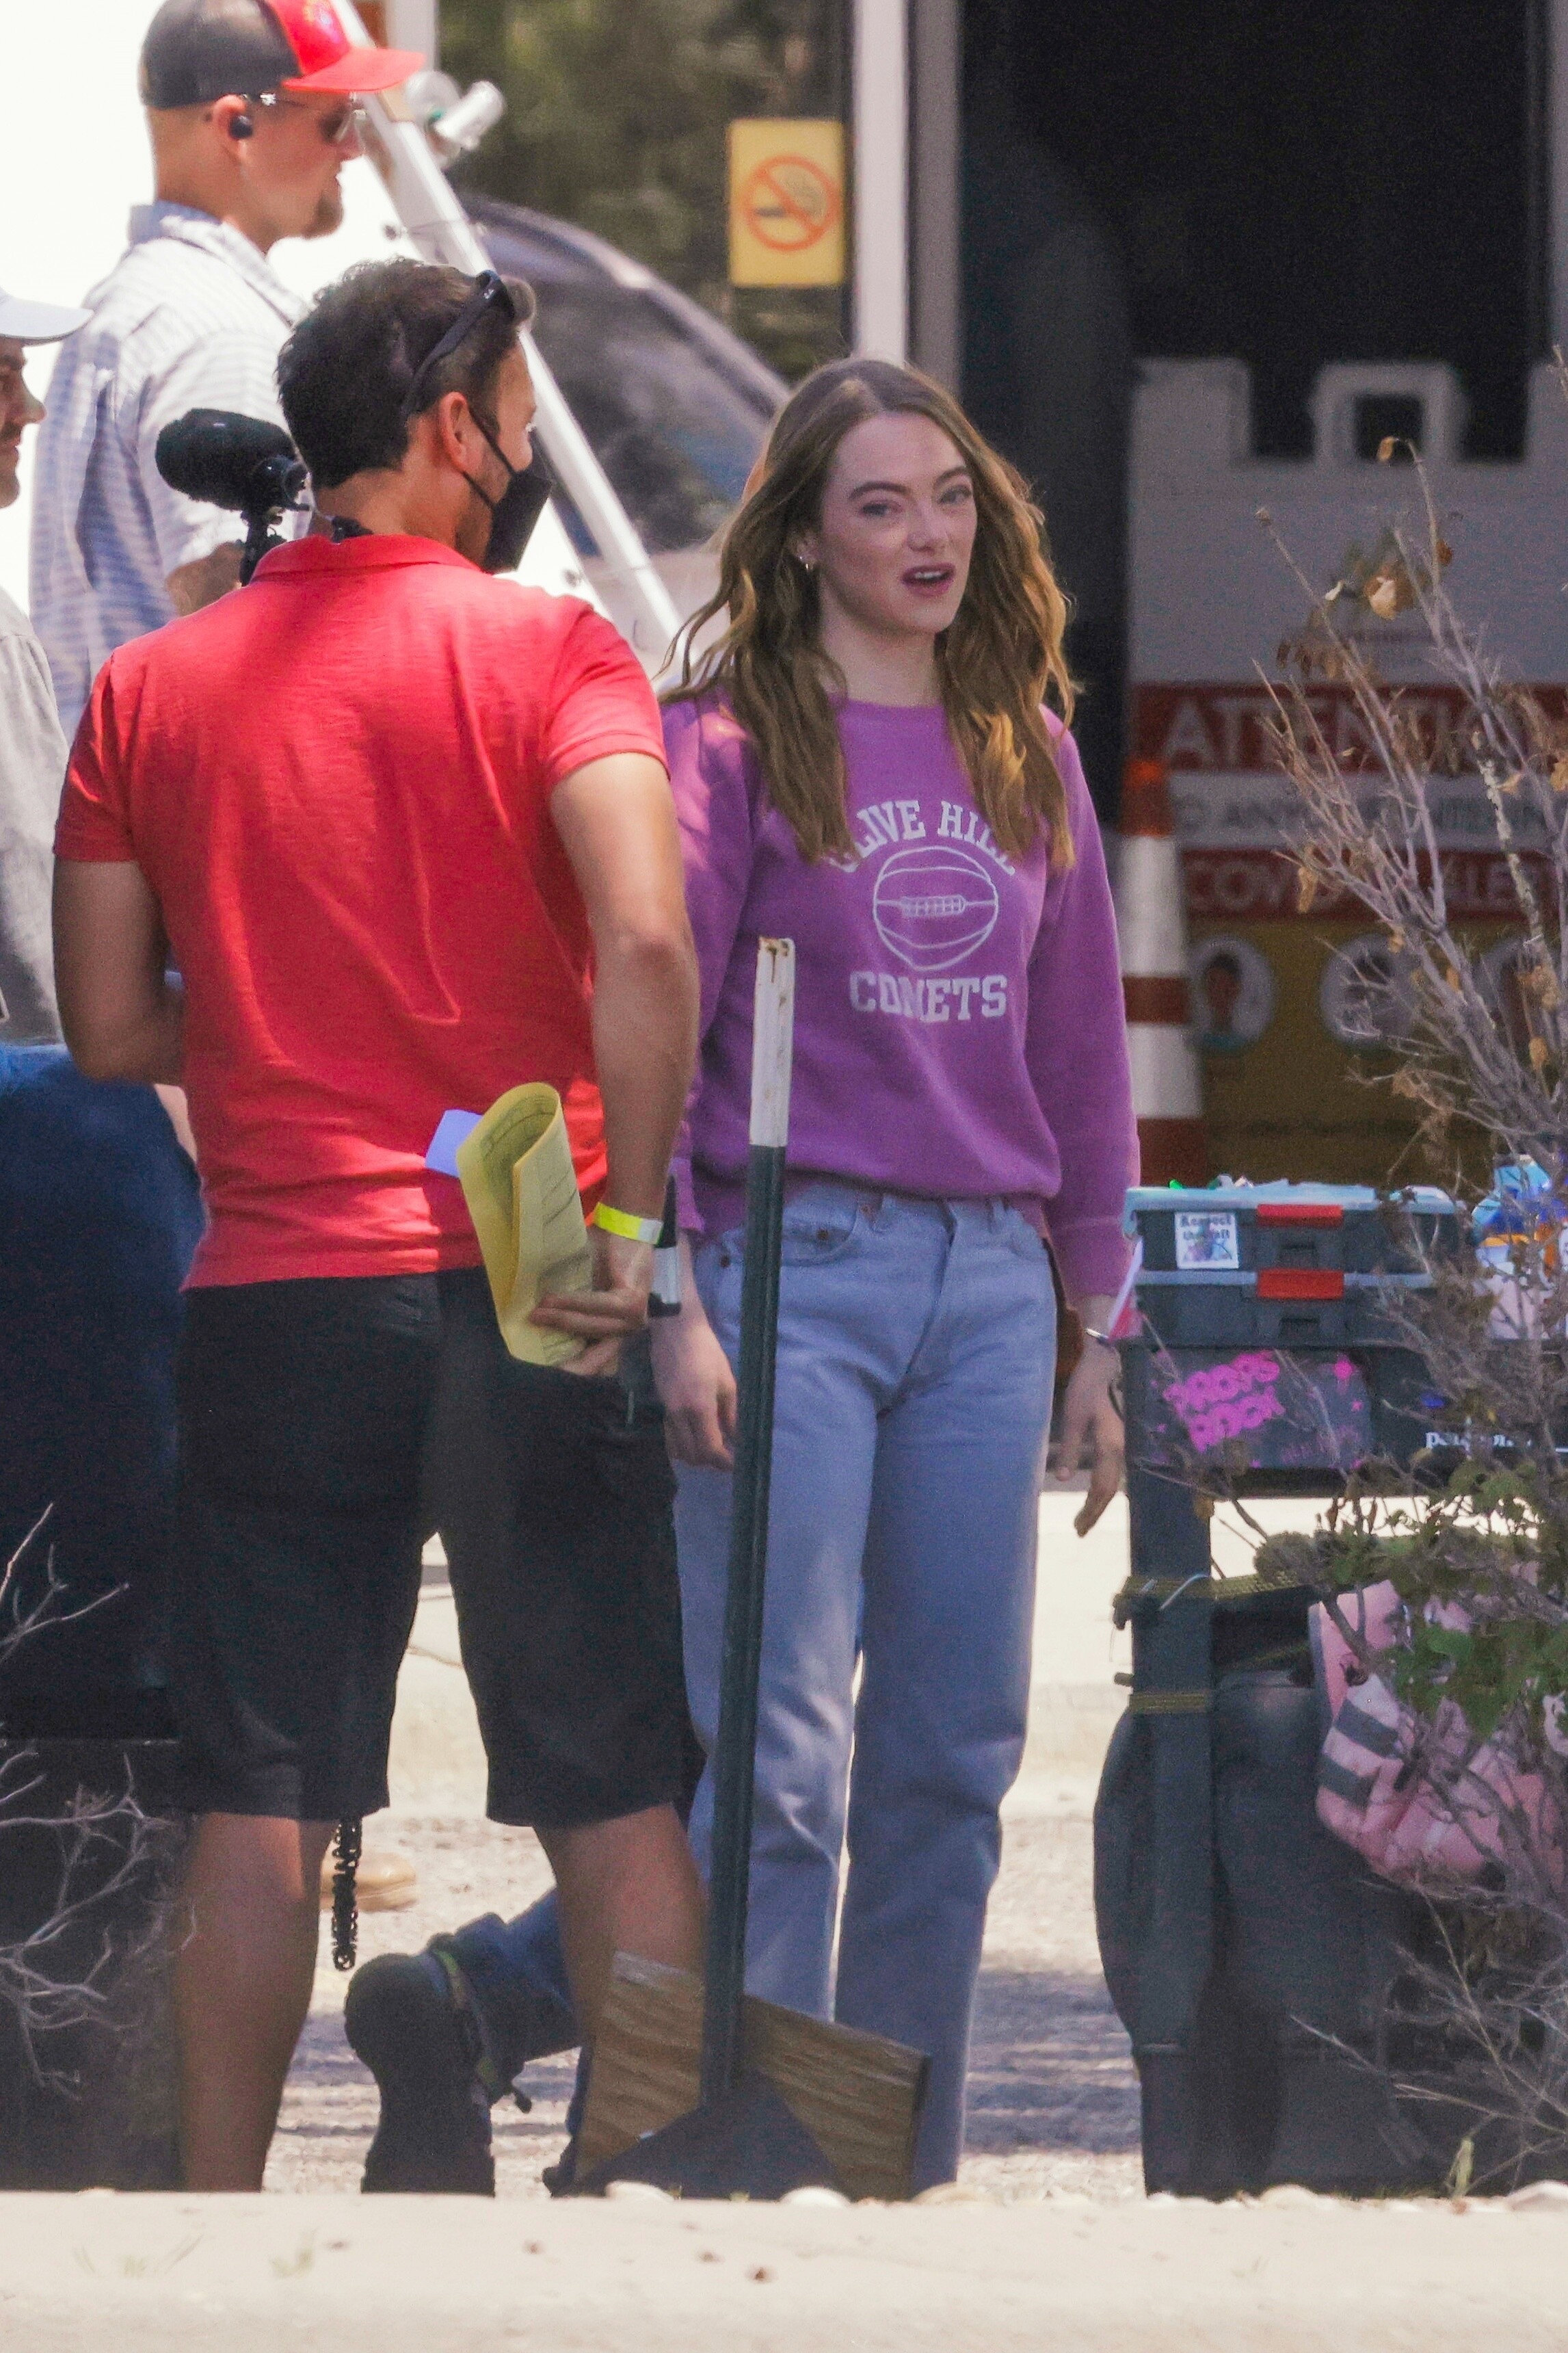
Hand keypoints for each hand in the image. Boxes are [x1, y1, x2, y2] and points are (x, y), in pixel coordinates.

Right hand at [531, 1228, 651, 1378]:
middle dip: (555, 1343)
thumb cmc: (601, 1256)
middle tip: (527, 1334)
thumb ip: (564, 1306)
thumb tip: (530, 1321)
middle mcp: (625, 1330)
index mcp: (614, 1329)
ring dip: (559, 1320)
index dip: (563, 1363)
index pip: (590, 1360)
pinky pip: (594, 1307)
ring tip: (534, 1313)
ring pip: (588, 1327)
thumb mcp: (578, 1285)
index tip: (535, 1356)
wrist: (624, 1227)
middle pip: (587, 1348)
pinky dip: (570, 1303)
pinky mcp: (631, 1304)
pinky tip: (550, 1300)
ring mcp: (632, 1320)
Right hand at [651, 1293, 737, 1467]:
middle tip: (726, 1456)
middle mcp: (679, 1415)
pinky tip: (695, 1434)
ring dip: (694, 1454)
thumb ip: (731, 1414)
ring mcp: (666, 1411)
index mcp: (699, 1408)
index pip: (709, 1449)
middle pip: (691, 1455)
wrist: (675, 1330)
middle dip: (709, 1461)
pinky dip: (682, 1443)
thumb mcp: (727, 1382)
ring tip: (711, 1446)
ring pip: (677, 1449)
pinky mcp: (660, 1405)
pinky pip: (670, 1435)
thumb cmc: (707, 1352)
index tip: (736, 1463)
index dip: (723, 1462)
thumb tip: (736, 1439)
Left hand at [1053, 1336, 1123, 1535]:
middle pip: (1111, 1488)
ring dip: (1101, 1499)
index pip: (1102, 1487)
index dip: (1091, 1510)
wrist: (1109, 1360)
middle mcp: (1124, 1448)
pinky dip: (1107, 1483)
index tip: (1078, 1528)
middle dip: (1095, 1510)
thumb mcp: (1074, 1415)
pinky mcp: (1124, 1435)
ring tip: (1087, 1514)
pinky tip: (1099, 1489)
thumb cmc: (1089, 1385)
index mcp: (1112, 1445)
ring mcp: (1127, 1442)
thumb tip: (1065, 1479)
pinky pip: (1117, 1468)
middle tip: (1080, 1529)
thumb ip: (1070, 1447)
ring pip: (1116, 1479)